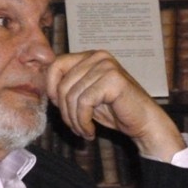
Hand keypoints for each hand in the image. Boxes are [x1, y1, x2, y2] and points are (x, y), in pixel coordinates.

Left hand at [46, 50, 184, 161]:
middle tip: (75, 127)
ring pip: (71, 96)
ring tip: (83, 131)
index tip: (60, 109)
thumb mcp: (85, 95)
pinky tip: (91, 132)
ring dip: (74, 120)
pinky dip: (83, 122)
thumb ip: (68, 86)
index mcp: (90, 56)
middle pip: (62, 85)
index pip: (56, 65)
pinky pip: (84, 103)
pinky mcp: (113, 79)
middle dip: (65, 112)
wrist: (144, 123)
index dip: (51, 89)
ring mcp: (106, 66)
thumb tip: (43, 87)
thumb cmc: (114, 110)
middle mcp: (98, 56)